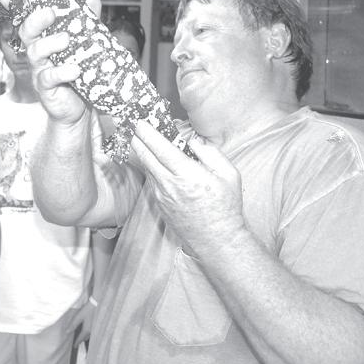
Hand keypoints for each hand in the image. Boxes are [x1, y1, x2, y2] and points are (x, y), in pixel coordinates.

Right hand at [18, 0, 101, 125]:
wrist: (80, 109)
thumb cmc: (79, 76)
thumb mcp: (84, 47)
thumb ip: (87, 24)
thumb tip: (93, 1)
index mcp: (46, 40)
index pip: (33, 20)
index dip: (24, 8)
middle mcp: (39, 54)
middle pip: (28, 33)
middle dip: (36, 21)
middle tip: (50, 13)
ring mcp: (40, 71)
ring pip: (35, 53)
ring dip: (50, 44)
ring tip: (66, 40)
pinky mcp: (46, 89)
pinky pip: (48, 78)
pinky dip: (61, 72)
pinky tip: (74, 70)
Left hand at [66, 300, 95, 346]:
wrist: (97, 305)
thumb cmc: (87, 310)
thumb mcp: (78, 317)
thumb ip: (73, 324)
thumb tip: (67, 331)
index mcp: (86, 330)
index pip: (80, 338)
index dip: (77, 342)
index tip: (74, 346)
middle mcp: (91, 331)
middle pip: (85, 338)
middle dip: (81, 340)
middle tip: (78, 342)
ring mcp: (95, 328)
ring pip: (89, 335)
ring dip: (85, 337)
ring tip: (82, 337)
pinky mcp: (97, 325)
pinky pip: (92, 332)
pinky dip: (89, 333)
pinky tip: (88, 331)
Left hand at [131, 121, 243, 256]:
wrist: (217, 239)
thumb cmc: (225, 207)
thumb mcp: (229, 175)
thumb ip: (210, 153)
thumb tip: (193, 141)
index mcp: (188, 175)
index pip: (162, 150)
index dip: (148, 135)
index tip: (140, 123)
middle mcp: (170, 185)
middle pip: (147, 158)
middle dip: (138, 140)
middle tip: (133, 127)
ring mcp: (162, 196)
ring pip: (147, 169)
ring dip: (142, 153)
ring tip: (140, 140)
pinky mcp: (159, 204)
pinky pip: (151, 181)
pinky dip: (149, 168)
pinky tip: (152, 161)